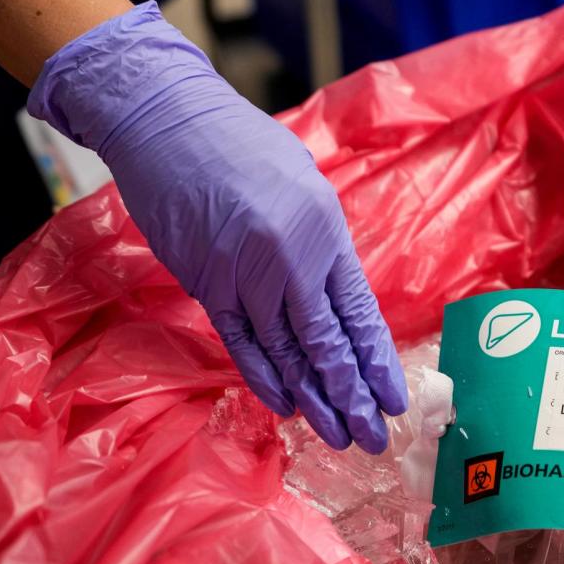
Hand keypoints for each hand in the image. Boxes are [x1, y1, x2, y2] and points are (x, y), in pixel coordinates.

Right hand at [28, 3, 406, 451]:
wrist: (168, 123)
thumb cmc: (244, 147)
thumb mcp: (306, 187)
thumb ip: (322, 248)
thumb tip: (335, 299)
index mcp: (324, 233)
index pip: (357, 315)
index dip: (376, 363)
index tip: (394, 401)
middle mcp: (288, 262)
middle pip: (325, 345)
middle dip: (351, 397)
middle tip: (373, 440)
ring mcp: (244, 278)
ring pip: (285, 353)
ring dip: (313, 400)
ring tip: (337, 437)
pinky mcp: (207, 285)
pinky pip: (240, 343)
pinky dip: (263, 377)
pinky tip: (285, 407)